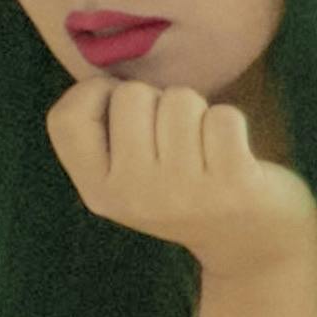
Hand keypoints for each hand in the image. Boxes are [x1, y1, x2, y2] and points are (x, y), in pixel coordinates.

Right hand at [44, 74, 316, 278]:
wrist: (250, 245)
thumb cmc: (183, 186)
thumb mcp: (125, 175)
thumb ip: (102, 131)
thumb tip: (100, 71)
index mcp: (97, 193)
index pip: (66, 118)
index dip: (96, 94)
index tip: (126, 113)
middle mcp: (133, 196)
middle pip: (130, 94)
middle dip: (158, 100)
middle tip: (176, 138)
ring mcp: (182, 192)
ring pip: (180, 99)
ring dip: (197, 112)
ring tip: (204, 148)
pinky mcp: (232, 186)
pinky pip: (223, 116)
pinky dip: (231, 124)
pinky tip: (232, 155)